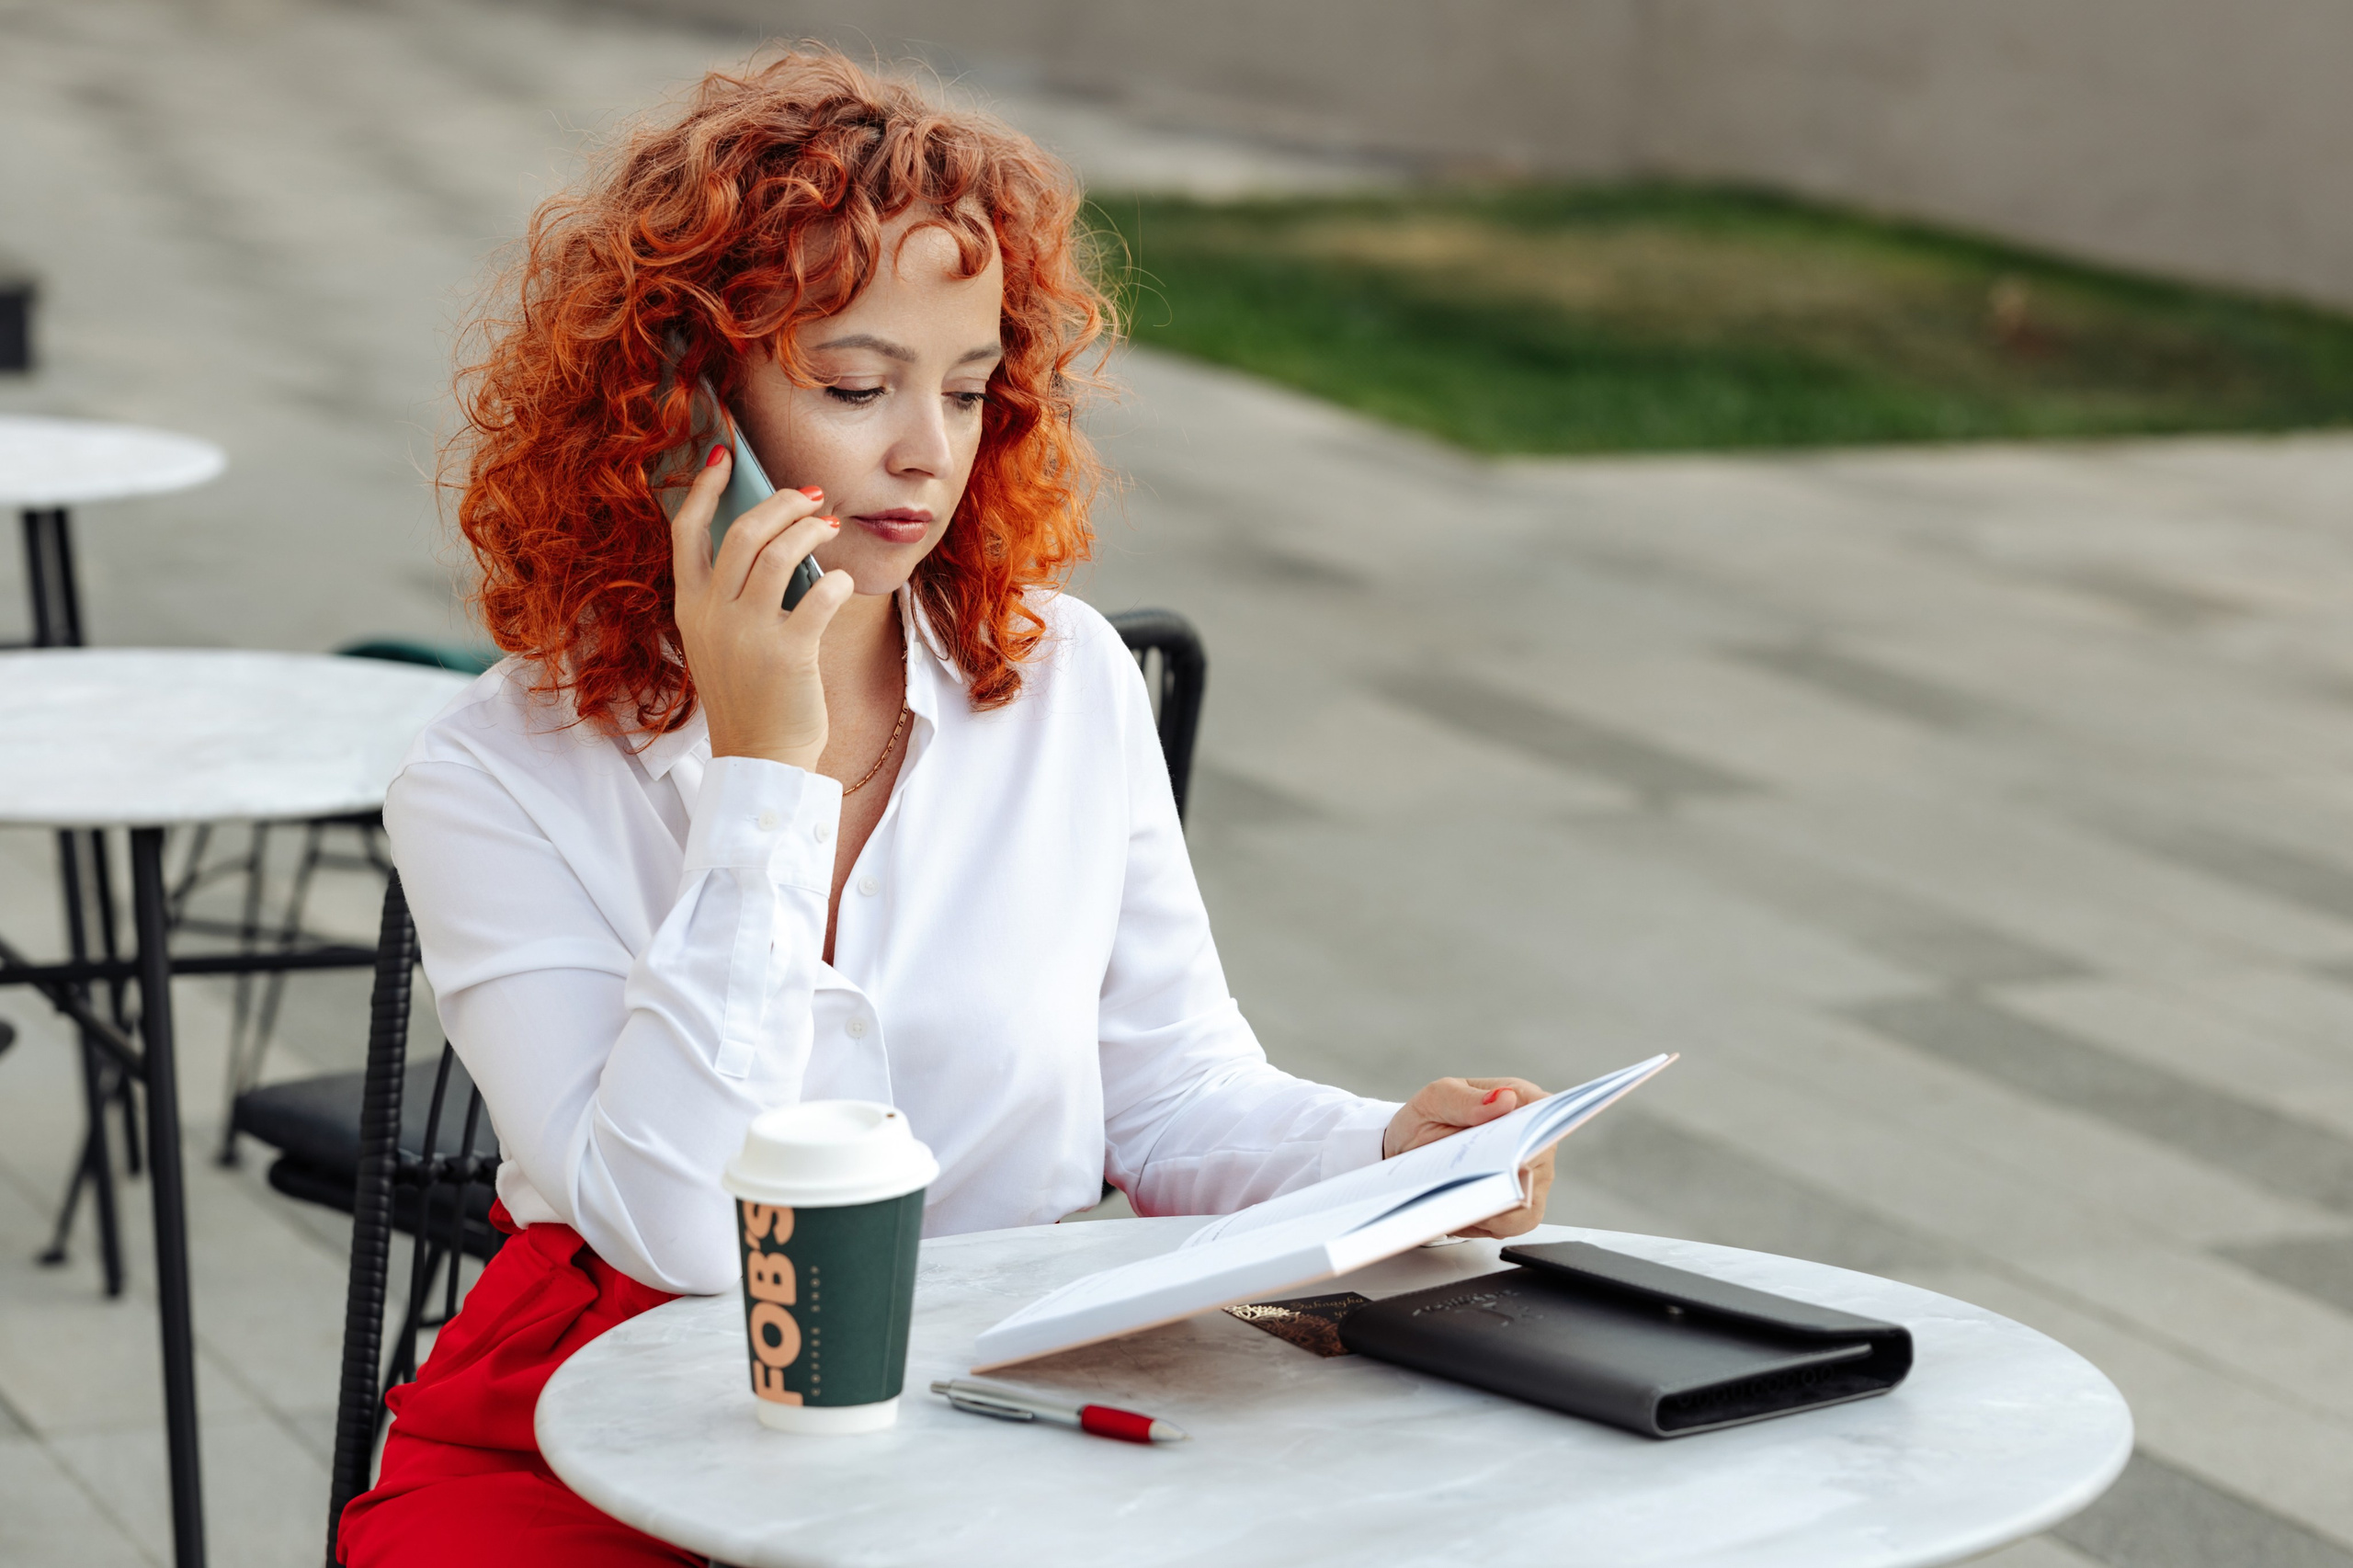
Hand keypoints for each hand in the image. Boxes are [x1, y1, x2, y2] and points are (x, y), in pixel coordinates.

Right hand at [669, 446, 858, 767]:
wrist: (760, 756)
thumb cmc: (748, 693)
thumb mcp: (719, 638)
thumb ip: (730, 592)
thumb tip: (771, 536)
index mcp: (689, 606)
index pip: (685, 531)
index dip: (703, 487)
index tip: (724, 455)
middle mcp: (712, 614)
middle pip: (743, 531)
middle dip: (782, 502)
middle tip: (811, 497)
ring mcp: (748, 633)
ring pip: (780, 554)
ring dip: (810, 531)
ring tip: (829, 527)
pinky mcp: (788, 653)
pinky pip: (819, 596)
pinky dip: (836, 581)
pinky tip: (841, 582)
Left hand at [1382, 1076, 1553, 1238]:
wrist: (1410, 1149)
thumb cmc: (1429, 1117)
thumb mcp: (1437, 1099)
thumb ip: (1467, 1100)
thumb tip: (1504, 1099)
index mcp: (1521, 1100)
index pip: (1547, 1115)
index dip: (1535, 1134)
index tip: (1512, 1152)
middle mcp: (1533, 1139)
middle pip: (1537, 1167)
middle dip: (1504, 1179)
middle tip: (1470, 1180)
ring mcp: (1530, 1175)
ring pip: (1528, 1204)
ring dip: (1493, 1207)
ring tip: (1459, 1197)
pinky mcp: (1519, 1206)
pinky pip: (1514, 1224)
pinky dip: (1486, 1223)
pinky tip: (1462, 1210)